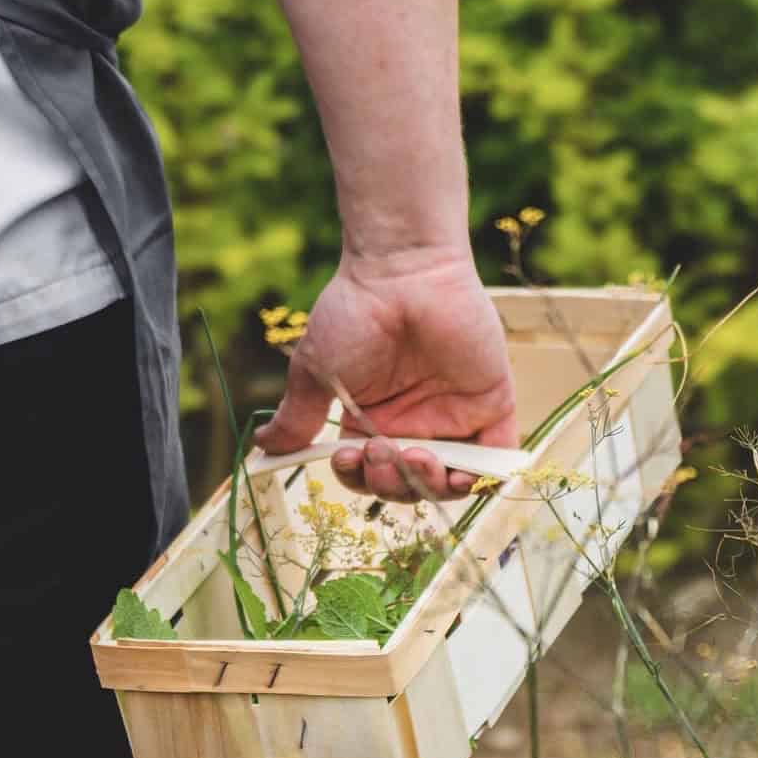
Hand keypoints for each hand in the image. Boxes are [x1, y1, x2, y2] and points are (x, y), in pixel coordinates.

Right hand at [254, 248, 516, 501]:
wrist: (402, 273)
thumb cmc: (354, 315)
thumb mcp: (316, 371)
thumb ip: (296, 418)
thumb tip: (262, 448)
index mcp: (371, 420)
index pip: (368, 474)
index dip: (359, 479)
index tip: (346, 458)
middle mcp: (413, 423)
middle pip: (408, 484)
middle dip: (392, 483)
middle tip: (381, 452)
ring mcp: (453, 414)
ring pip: (450, 479)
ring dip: (431, 485)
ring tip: (417, 457)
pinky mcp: (489, 401)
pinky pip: (496, 454)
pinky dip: (485, 476)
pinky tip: (463, 475)